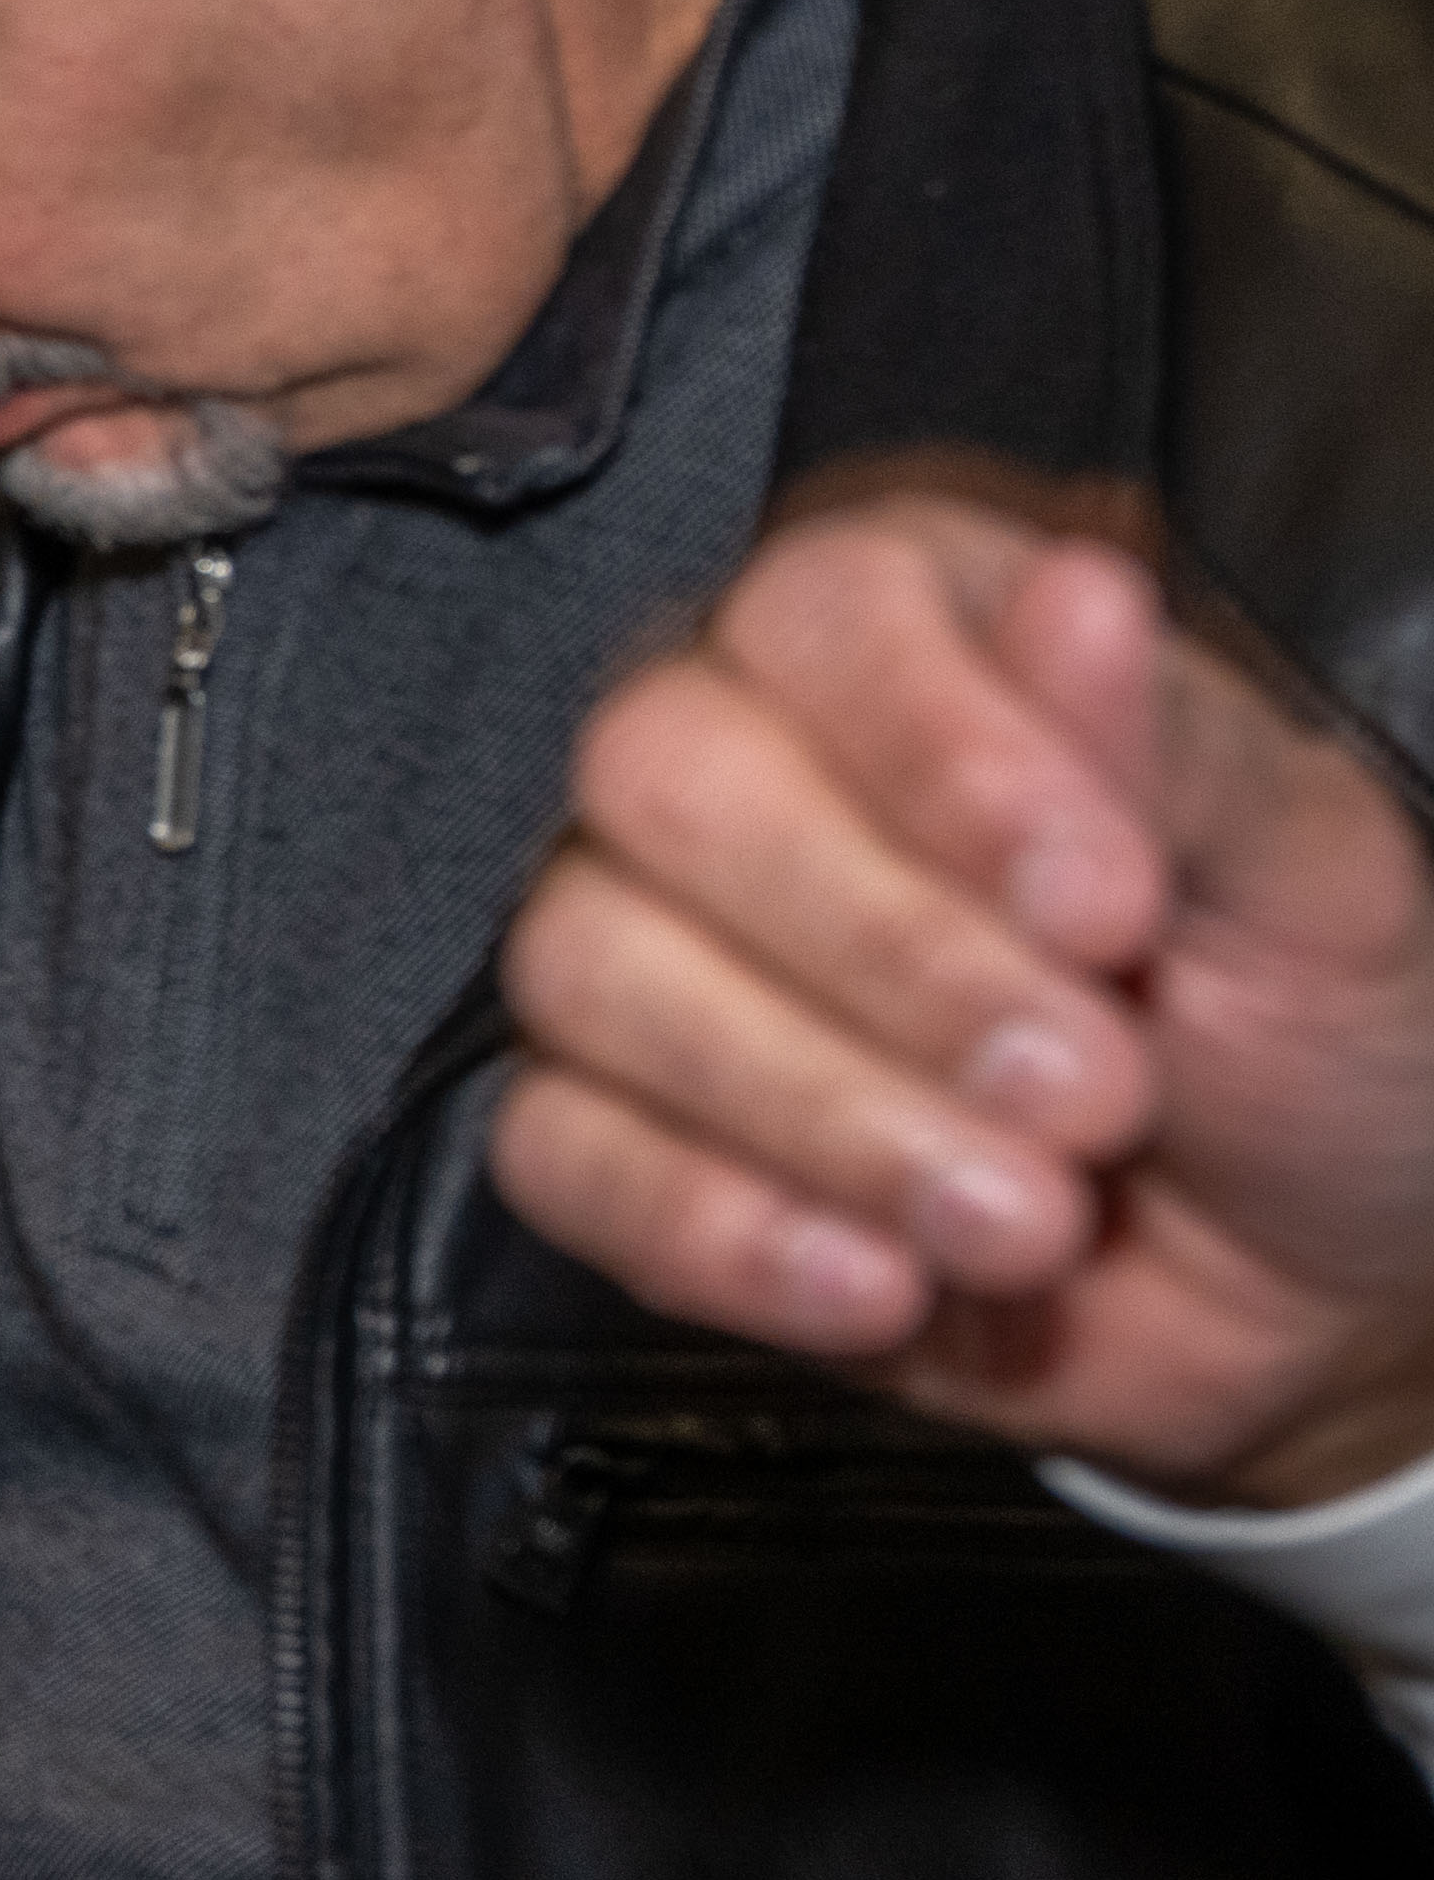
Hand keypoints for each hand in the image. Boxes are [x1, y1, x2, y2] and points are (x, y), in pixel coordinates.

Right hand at [497, 478, 1433, 1511]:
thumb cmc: (1319, 1034)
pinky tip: (884, 1281)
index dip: (936, 753)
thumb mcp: (1314, 877)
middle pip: (663, 778)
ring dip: (824, 1116)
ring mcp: (658, 948)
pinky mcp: (622, 1129)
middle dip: (886, 958)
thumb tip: (1076, 593)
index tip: (1105, 906)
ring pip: (591, 969)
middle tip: (1092, 1085)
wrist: (1317, 1285)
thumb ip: (1178, 743)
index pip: (817, 611)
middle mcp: (751, 768)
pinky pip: (561, 1150)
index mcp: (919, 650)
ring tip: (1030, 1220)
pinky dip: (719, 1231)